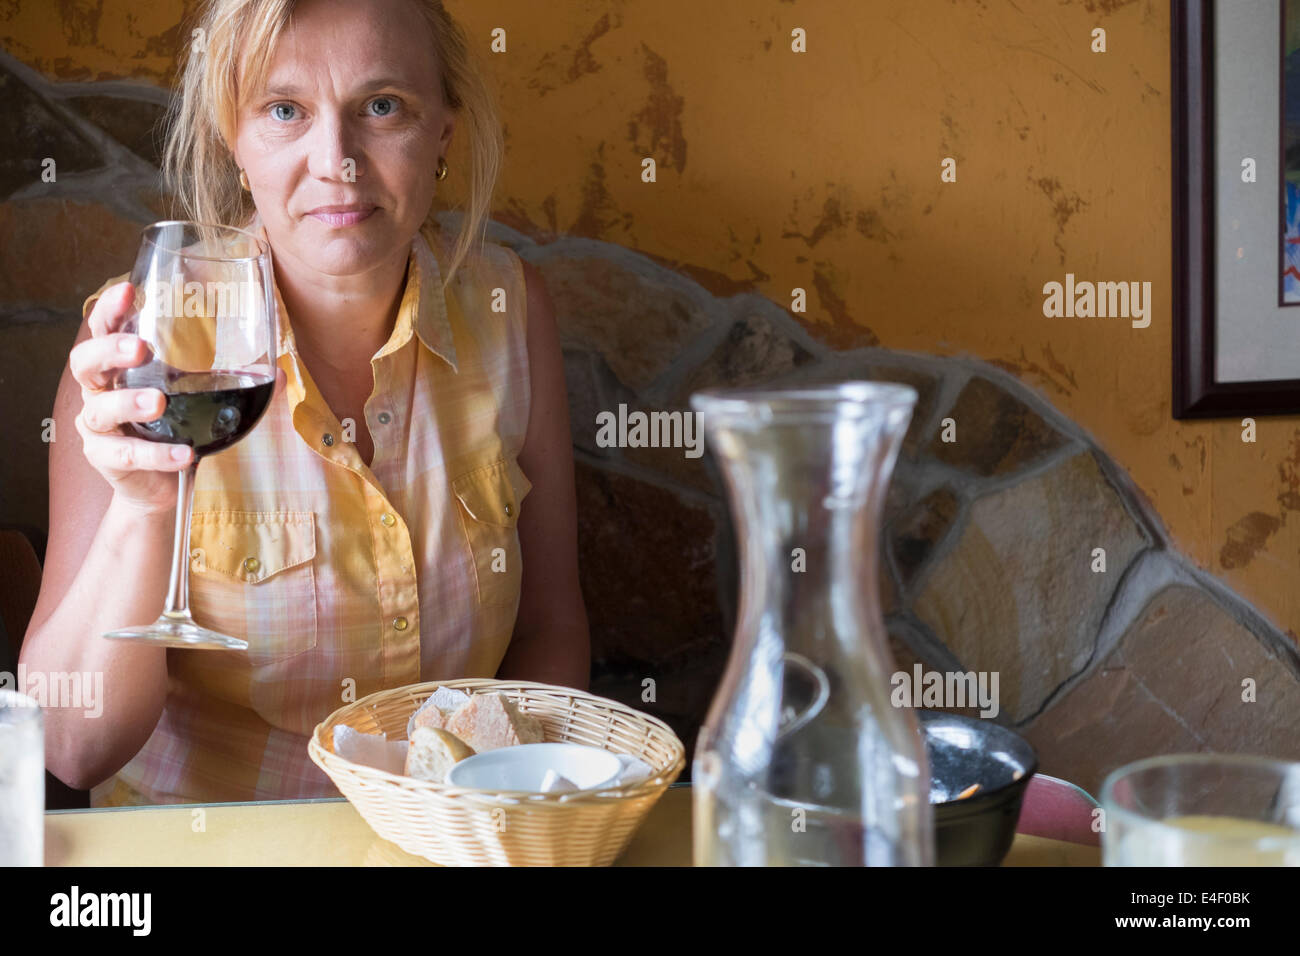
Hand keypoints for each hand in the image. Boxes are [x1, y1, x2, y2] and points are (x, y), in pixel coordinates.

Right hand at [70, 281, 283, 515]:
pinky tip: (183, 453)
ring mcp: (99, 426)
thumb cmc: (177, 428)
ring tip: (157, 402)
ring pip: (100, 409)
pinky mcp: (105, 458)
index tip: (129, 289)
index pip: (104, 328)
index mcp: (121, 366)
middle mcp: (101, 390)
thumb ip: (234, 380)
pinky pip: (126, 454)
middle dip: (108, 350)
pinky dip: (156, 454)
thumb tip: (279, 370)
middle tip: (139, 348)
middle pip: (85, 362)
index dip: (110, 308)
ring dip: (128, 403)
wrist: (163, 484)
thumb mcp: (202, 398)